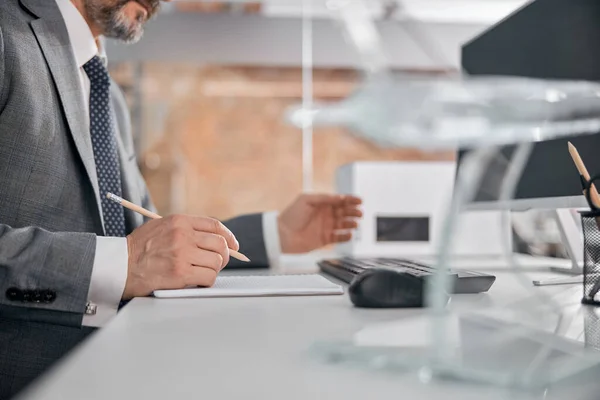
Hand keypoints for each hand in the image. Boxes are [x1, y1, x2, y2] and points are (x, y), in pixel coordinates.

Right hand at [122, 215, 238, 299]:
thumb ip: (185, 230)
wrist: (119, 266)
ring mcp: (181, 254)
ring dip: (212, 270)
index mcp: (179, 221)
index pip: (215, 225)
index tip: (233, 245)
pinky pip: (208, 277)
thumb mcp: (161, 227)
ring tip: (201, 273)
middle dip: (223, 256)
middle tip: (217, 263)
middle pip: (220, 244)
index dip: (228, 236)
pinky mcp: (180, 273)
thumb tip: (215, 239)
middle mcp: (182, 235)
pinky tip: (197, 281)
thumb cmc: (140, 249)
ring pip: (216, 262)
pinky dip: (207, 281)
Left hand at [278, 194, 362, 253]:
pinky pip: (339, 238)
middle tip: (359, 212)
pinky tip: (349, 234)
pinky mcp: (324, 239)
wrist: (282, 235)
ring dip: (351, 223)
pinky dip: (345, 236)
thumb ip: (324, 197)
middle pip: (344, 212)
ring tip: (354, 223)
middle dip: (353, 211)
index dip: (350, 199)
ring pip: (344, 224)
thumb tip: (340, 197)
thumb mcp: (306, 199)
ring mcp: (325, 227)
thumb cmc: (290, 216)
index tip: (359, 200)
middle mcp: (325, 215)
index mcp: (321, 204)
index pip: (339, 200)